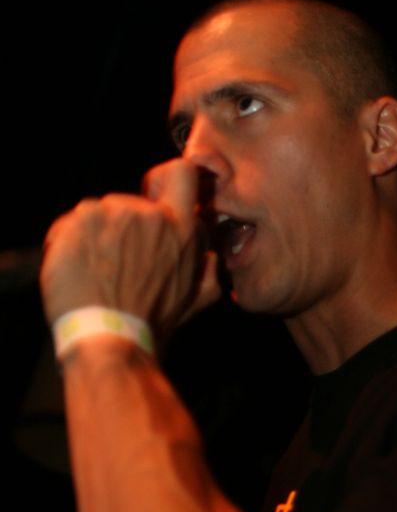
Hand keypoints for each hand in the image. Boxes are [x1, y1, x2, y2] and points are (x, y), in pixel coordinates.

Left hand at [40, 159, 220, 336]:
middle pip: (131, 202)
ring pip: (100, 213)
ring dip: (94, 237)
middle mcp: (154, 215)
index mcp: (183, 231)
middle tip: (114, 260)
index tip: (153, 196)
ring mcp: (118, 213)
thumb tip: (212, 257)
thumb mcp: (193, 302)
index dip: (165, 180)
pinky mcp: (85, 217)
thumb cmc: (149, 324)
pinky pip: (71, 222)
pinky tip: (76, 269)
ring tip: (94, 271)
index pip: (182, 174)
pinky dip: (69, 242)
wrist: (109, 336)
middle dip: (121, 227)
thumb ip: (208, 275)